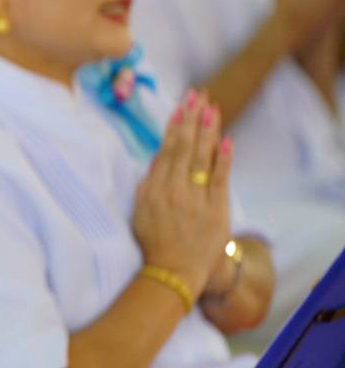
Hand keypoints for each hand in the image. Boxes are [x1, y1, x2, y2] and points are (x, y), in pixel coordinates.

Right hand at [132, 90, 231, 296]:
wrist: (172, 272)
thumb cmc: (154, 241)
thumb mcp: (141, 210)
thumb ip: (149, 182)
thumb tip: (159, 155)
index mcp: (154, 189)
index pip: (167, 149)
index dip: (175, 125)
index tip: (181, 105)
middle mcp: (174, 190)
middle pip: (185, 147)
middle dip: (192, 119)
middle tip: (198, 95)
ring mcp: (196, 199)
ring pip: (202, 158)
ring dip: (207, 131)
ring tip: (212, 108)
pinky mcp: (215, 210)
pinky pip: (219, 179)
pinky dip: (223, 159)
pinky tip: (226, 140)